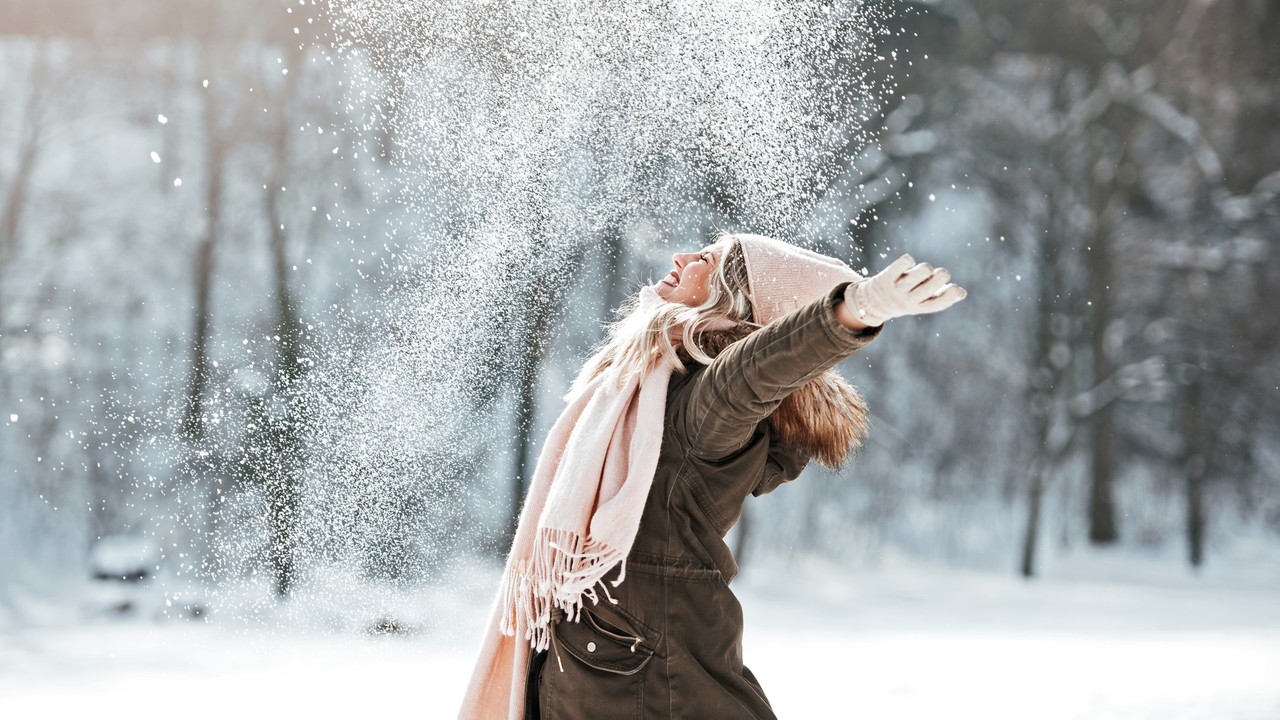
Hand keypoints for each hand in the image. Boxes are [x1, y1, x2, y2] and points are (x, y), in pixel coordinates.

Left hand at [845, 254, 966, 326]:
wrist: (871, 303)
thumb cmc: (903, 299)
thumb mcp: (920, 303)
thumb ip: (940, 297)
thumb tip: (961, 293)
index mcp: (919, 306)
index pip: (938, 304)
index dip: (951, 296)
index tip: (957, 288)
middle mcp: (908, 299)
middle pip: (931, 285)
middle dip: (941, 276)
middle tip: (937, 275)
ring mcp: (897, 288)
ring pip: (921, 272)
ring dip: (926, 268)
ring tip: (922, 271)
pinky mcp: (886, 277)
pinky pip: (902, 264)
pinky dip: (908, 260)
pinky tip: (907, 263)